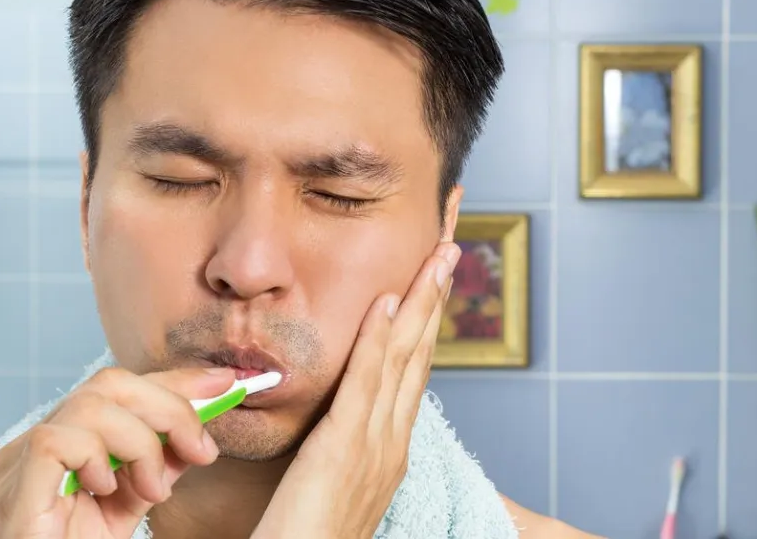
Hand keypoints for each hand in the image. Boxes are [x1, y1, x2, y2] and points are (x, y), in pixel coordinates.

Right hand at [0, 366, 236, 538]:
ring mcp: (21, 458)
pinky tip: (105, 490)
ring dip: (141, 444)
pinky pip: (57, 440)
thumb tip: (195, 436)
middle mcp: (44, 439)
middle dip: (171, 408)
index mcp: (71, 439)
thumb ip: (155, 468)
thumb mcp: (126, 505)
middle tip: (201, 451)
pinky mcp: (13, 482)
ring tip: (152, 490)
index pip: (124, 389)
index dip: (176, 381)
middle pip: (111, 384)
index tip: (224, 384)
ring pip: (91, 405)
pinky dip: (95, 459)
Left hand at [253, 241, 460, 538]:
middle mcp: (392, 442)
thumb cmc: (307, 536)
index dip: (426, 319)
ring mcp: (374, 446)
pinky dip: (378, 340)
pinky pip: (365, 384)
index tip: (433, 277)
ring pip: (403, 359)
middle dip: (436, 297)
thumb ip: (340, 444)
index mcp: (389, 447)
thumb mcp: (330, 482)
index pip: (413, 369)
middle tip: (449, 246)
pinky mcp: (343, 450)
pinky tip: (387, 303)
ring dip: (421, 302)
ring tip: (435, 256)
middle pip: (420, 354)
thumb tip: (340, 416)